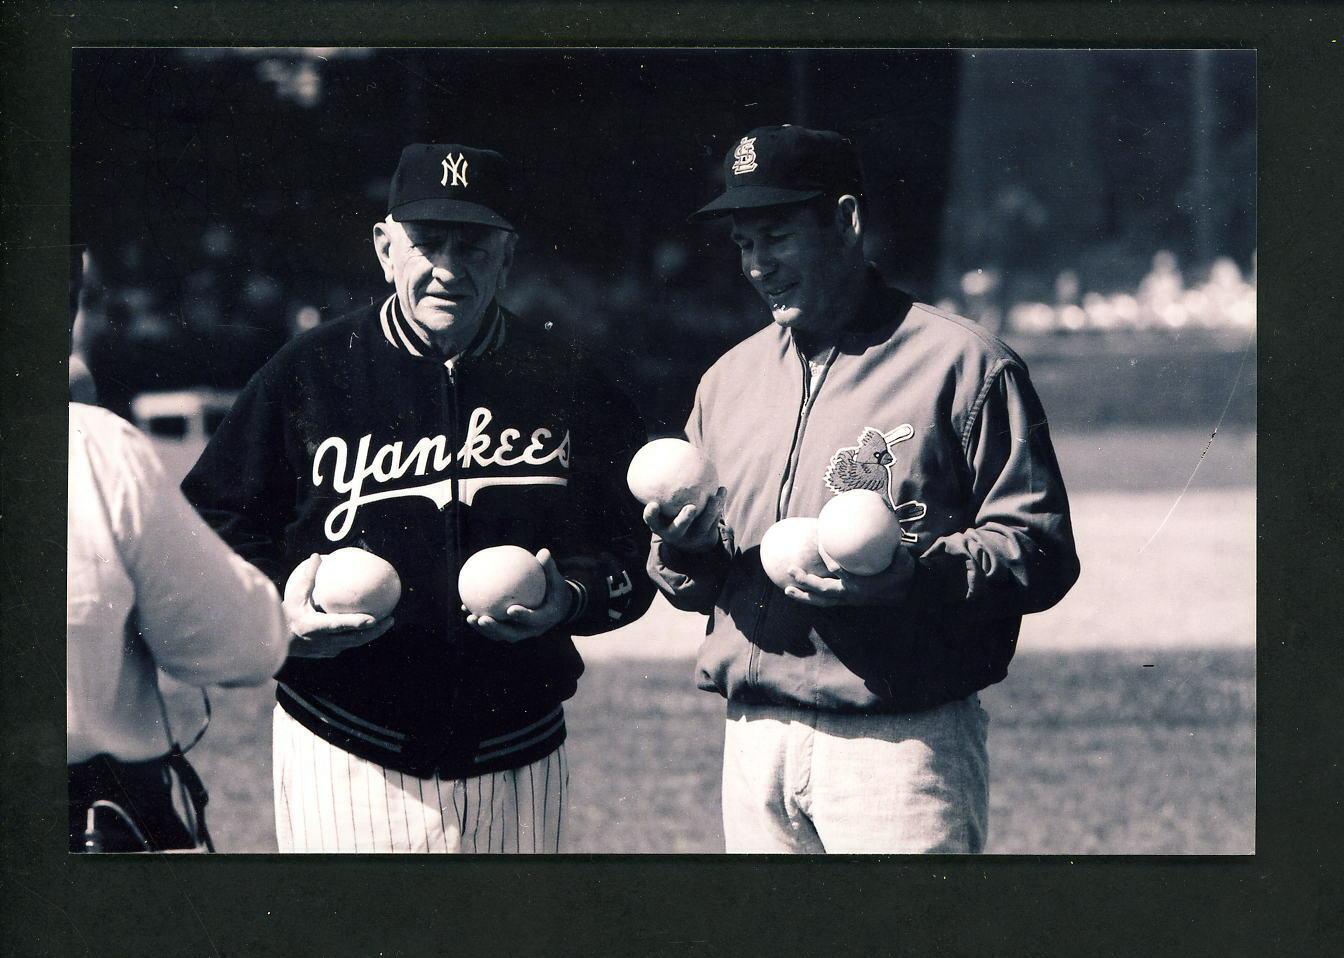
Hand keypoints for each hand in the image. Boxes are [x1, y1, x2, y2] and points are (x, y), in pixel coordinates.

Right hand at [283, 553, 395, 658]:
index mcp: (313, 627)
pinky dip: (360, 636)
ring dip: (371, 634)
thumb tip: (317, 556)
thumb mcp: (294, 595)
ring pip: (354, 643)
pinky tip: (370, 627)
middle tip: (390, 619)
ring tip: (386, 622)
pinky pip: (348, 644)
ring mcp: (326, 650)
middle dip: (375, 631)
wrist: (274, 640)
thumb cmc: (284, 614)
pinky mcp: (328, 653)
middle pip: (354, 639)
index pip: (339, 625)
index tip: (373, 618)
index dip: (356, 623)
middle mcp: (322, 641)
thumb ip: (307, 577)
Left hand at [465, 548, 572, 642]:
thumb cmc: (554, 589)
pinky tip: (466, 608)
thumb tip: (543, 551)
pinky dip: (480, 621)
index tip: (510, 609)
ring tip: (470, 617)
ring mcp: (520, 633)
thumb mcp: (555, 579)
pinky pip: (494, 628)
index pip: (535, 619)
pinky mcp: (510, 631)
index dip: (523, 616)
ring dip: (484, 629)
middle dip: (496, 629)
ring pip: (500, 635)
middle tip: (483, 619)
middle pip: (512, 634)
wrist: (556, 607)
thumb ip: (548, 568)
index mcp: (546, 618)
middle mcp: (532, 630)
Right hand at [643, 487, 725, 553]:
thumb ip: (661, 489)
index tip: (653, 504)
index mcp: (661, 526)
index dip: (651, 515)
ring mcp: (692, 538)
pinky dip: (719, 505)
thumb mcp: (662, 506)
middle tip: (691, 507)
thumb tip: (660, 456)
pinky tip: (722, 490)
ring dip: (711, 511)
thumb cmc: (670, 515)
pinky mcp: (707, 537)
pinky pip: (715, 520)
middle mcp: (675, 534)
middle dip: (684, 519)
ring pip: (703, 525)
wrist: (689, 541)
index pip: (652, 521)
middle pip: (679, 528)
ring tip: (715, 497)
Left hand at [781, 548, 916, 607]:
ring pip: (822, 600)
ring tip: (787, 590)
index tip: (821, 543)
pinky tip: (799, 591)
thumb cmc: (903, 575)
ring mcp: (848, 599)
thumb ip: (896, 550)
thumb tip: (890, 531)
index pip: (839, 570)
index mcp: (861, 584)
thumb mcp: (903, 562)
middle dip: (806, 581)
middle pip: (824, 590)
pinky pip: (826, 601)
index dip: (828, 557)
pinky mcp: (847, 600)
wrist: (907, 595)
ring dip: (804, 596)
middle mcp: (851, 594)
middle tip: (791, 569)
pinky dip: (812, 598)